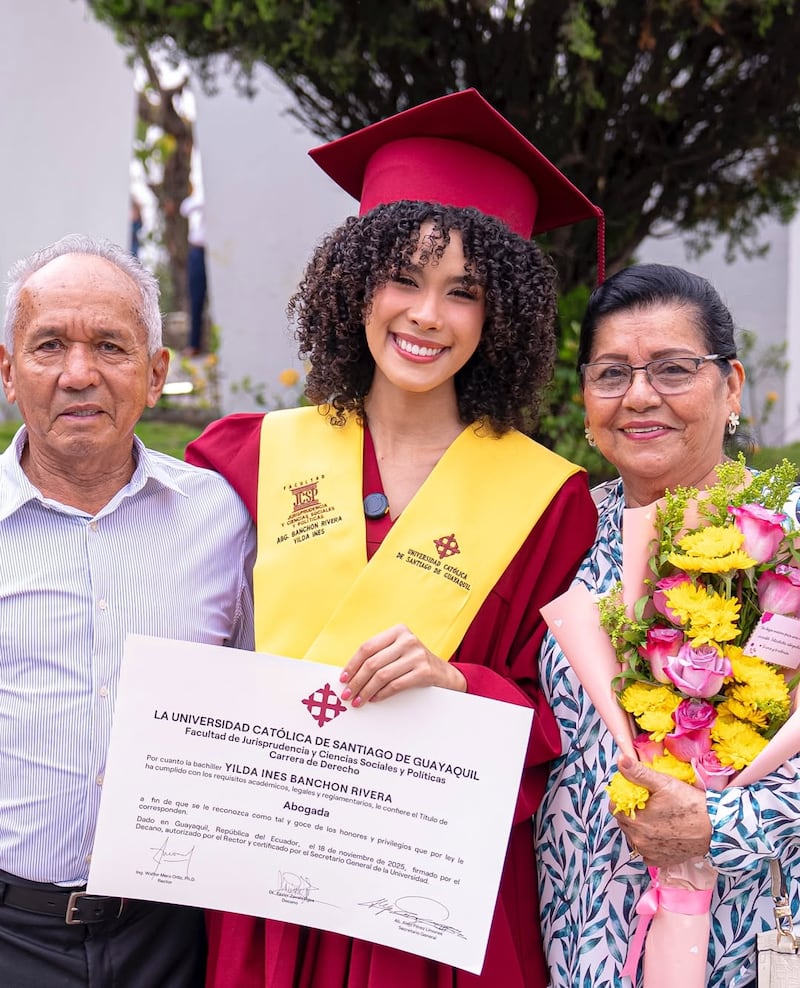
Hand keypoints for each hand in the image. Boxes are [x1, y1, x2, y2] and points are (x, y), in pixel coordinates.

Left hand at [339, 624, 466, 706]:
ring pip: (382, 675)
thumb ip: (378, 655)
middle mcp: (408, 640)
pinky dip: (381, 694)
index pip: (367, 647)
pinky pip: (395, 685)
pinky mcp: (424, 671)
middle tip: (347, 694)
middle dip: (356, 681)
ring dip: (366, 691)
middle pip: (373, 663)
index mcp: (398, 631)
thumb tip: (349, 674)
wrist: (444, 674)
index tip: (343, 678)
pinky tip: (374, 699)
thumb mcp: (398, 651)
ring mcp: (417, 655)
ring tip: (358, 700)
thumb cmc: (414, 662)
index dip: (352, 664)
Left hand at [612, 755, 711, 866]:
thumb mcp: (663, 783)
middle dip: (631, 812)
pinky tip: (661, 834)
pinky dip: (650, 845)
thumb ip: (638, 773)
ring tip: (656, 818)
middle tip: (648, 804)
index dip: (623, 799)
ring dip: (639, 828)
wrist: (715, 828)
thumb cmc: (689, 804)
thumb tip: (621, 760)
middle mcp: (639, 840)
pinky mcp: (661, 861)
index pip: (616, 808)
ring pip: (634, 837)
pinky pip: (647, 853)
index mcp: (635, 820)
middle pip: (625, 822)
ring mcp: (649, 852)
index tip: (634, 794)